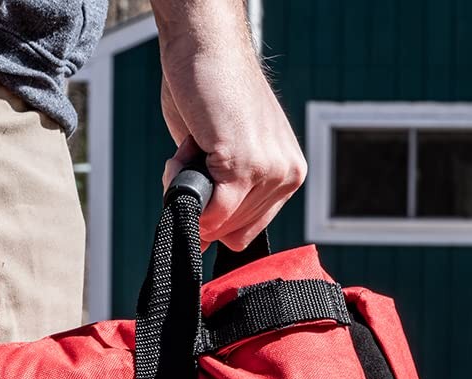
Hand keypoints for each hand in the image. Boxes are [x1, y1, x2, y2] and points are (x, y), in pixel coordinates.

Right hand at [153, 1, 305, 249]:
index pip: (247, 232)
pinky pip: (209, 211)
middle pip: (231, 233)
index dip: (217, 218)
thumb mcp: (226, 154)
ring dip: (190, 190)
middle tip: (198, 152)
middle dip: (202, 202)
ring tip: (197, 144)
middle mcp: (286, 175)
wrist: (206, 43)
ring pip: (217, 223)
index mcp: (288, 174)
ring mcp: (268, 171)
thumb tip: (202, 242)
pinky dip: (183, 187)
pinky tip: (187, 149)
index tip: (205, 181)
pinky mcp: (243, 163)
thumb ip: (223, 198)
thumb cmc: (211, 92)